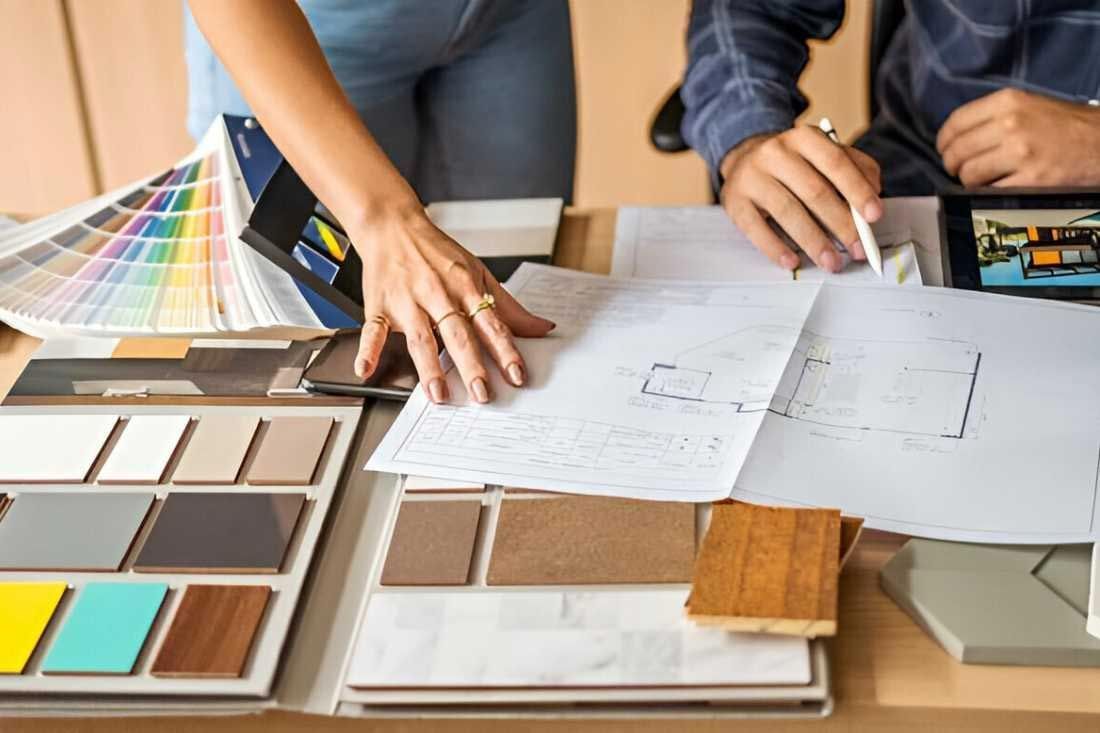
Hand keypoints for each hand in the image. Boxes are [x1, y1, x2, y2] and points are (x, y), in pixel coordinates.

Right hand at [350, 208, 554, 404]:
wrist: (393, 226)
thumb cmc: (437, 252)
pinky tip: (365, 370)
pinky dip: (367, 350)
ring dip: (429, 367)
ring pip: (420, 337)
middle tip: (482, 393)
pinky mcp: (379, 305)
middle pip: (457, 333)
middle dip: (471, 365)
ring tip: (439, 393)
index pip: (490, 323)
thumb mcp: (478, 273)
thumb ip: (508, 307)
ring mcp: (407, 301)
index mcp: (465, 287)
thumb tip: (542, 328)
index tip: (517, 375)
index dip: (505, 350)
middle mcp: (437, 294)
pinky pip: (373, 330)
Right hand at [719, 127, 882, 271]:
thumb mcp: (825, 154)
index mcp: (804, 138)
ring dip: (813, 241)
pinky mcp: (734, 201)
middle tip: (858, 249)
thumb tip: (873, 195)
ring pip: (787, 212)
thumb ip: (856, 168)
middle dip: (840, 224)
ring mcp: (751, 177)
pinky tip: (793, 261)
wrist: (744, 159)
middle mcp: (775, 153)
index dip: (857, 190)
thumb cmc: (794, 163)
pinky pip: (756, 229)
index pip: (836, 163)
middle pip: (814, 191)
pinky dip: (775, 248)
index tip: (874, 216)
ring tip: (831, 262)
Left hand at [938, 88, 1099, 187]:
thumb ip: (993, 117)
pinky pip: (989, 192)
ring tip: (982, 180)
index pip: (955, 124)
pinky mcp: (1030, 180)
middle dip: (954, 166)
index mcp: (1008, 102)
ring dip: (970, 182)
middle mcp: (1011, 124)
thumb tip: (957, 137)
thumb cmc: (1066, 125)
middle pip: (957, 152)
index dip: (944, 142)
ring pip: (968, 175)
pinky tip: (998, 188)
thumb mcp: (1029, 106)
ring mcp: (1020, 153)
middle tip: (962, 170)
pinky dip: (988, 194)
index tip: (946, 151)